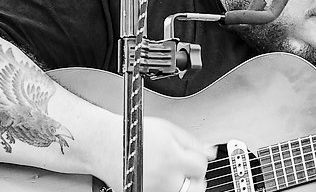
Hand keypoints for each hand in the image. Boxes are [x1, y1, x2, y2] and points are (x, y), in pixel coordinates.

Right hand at [99, 117, 214, 191]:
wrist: (104, 144)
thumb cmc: (133, 133)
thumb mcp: (167, 129)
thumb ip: (192, 142)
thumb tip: (211, 152)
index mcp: (172, 158)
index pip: (200, 167)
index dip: (197, 160)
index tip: (191, 158)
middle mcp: (163, 178)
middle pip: (196, 188)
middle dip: (195, 178)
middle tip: (187, 170)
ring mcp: (152, 189)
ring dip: (182, 185)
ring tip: (173, 174)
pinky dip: (166, 188)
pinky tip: (160, 179)